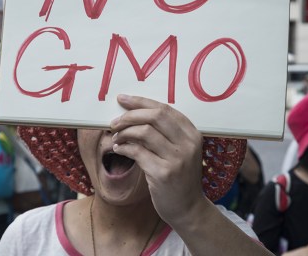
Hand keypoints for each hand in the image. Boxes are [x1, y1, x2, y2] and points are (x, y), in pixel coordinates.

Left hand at [110, 94, 202, 223]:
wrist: (188, 208)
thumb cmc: (179, 177)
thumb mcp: (181, 151)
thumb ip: (166, 133)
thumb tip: (133, 113)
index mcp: (192, 134)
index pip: (164, 108)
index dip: (141, 102)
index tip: (123, 99)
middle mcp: (188, 144)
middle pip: (154, 116)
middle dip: (130, 115)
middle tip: (115, 121)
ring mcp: (177, 159)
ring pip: (144, 132)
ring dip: (124, 132)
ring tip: (116, 137)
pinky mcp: (164, 173)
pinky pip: (137, 152)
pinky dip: (124, 147)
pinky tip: (119, 149)